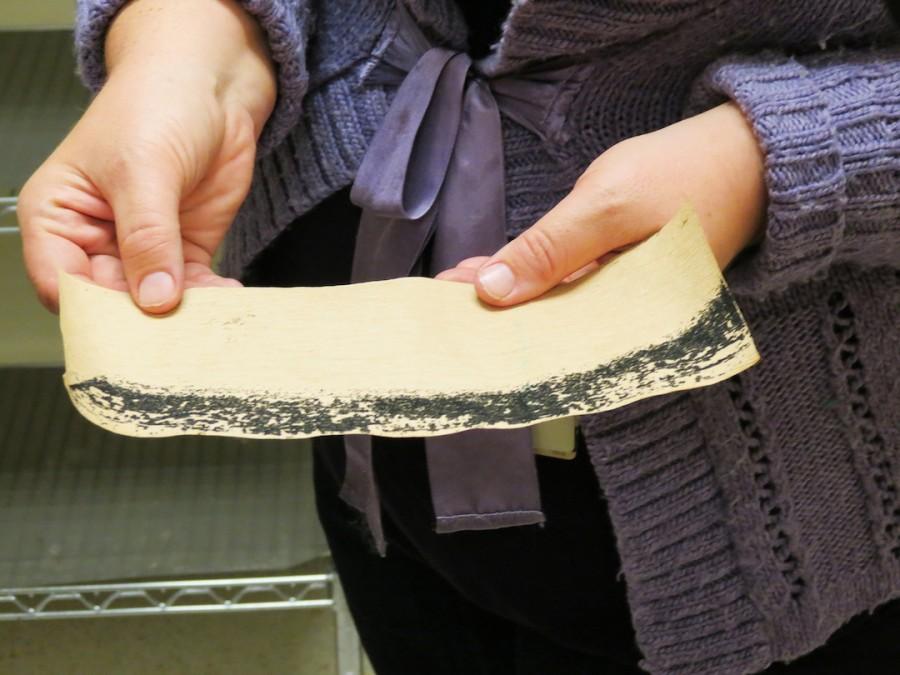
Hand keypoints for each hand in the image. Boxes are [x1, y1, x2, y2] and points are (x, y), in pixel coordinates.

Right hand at [18, 0, 275, 312]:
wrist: (214, 85)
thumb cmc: (158, 104)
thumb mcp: (144, 170)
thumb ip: (147, 237)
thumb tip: (154, 299)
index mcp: (58, 216)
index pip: (62, 283)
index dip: (92, 312)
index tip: (130, 331)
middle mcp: (95, 240)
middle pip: (110, 303)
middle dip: (143, 323)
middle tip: (176, 339)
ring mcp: (142, 249)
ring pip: (154, 303)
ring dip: (182, 317)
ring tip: (210, 325)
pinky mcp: (184, 252)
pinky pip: (193, 290)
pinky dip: (210, 301)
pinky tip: (229, 302)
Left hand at [436, 103, 766, 305]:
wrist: (747, 153)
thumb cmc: (684, 174)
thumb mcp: (607, 207)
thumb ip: (549, 251)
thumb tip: (491, 291)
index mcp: (631, 325)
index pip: (548, 342)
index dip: (496, 332)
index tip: (448, 320)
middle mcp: (629, 325)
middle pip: (549, 330)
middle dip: (496, 316)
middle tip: (441, 305)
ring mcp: (627, 301)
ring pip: (557, 308)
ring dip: (510, 295)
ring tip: (459, 288)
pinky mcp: (624, 278)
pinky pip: (572, 287)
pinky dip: (536, 278)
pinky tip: (498, 274)